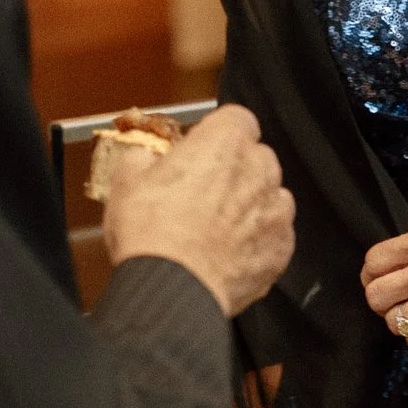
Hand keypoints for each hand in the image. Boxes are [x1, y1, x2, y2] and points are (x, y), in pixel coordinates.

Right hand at [101, 104, 295, 316]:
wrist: (170, 289)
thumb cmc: (150, 233)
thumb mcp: (126, 181)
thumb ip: (143, 157)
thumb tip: (144, 158)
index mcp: (225, 141)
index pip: (235, 118)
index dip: (215, 134)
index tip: (199, 149)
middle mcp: (259, 168)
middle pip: (254, 156)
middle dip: (233, 169)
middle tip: (200, 192)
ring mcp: (275, 209)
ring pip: (268, 195)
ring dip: (248, 204)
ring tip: (214, 227)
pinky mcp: (281, 247)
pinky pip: (274, 234)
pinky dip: (257, 241)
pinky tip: (229, 253)